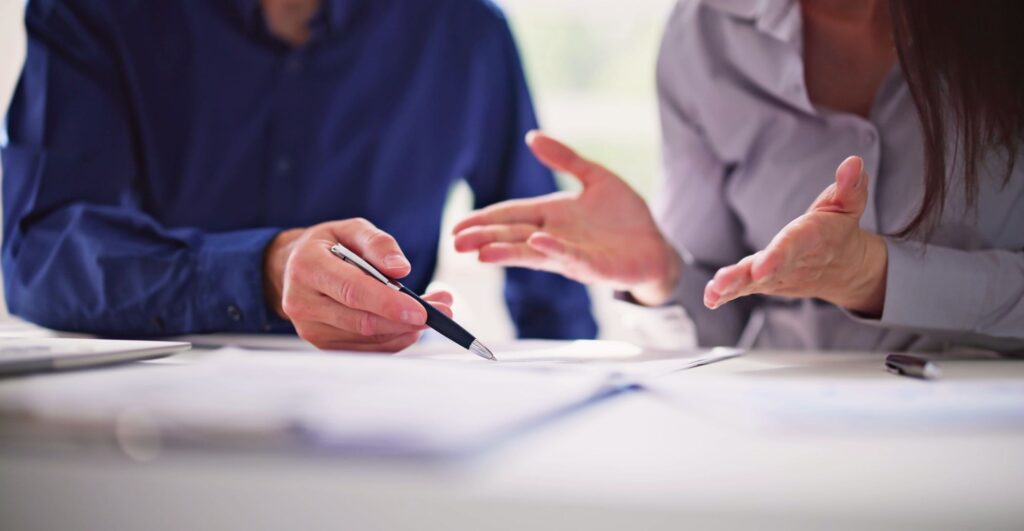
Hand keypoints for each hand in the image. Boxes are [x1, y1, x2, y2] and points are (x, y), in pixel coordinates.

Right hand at [263, 218, 453, 350]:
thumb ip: (378, 243)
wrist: (295, 268)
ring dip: (405, 330)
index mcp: (307, 268)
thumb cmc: (328, 246)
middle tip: (442, 310)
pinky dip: (393, 339)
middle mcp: (303, 303)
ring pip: (367, 339)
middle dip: (406, 320)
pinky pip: (365, 349)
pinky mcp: (322, 345)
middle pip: (362, 321)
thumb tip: (401, 269)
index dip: (389, 304)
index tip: (422, 310)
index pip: (353, 291)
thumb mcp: (351, 228)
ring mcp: (311, 329)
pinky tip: (409, 325)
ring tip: (432, 312)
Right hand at [453, 131, 681, 305]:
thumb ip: (564, 158)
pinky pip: (568, 256)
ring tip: (480, 253)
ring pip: (532, 253)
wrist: (656, 245)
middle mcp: (554, 236)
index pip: (511, 215)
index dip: (485, 219)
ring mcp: (571, 253)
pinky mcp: (592, 265)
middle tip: (456, 243)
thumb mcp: (595, 177)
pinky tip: (536, 243)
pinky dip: (551, 250)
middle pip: (513, 236)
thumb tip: (532, 136)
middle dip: (484, 238)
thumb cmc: (625, 216)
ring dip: (507, 252)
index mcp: (551, 215)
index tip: (458, 226)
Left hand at [704, 156, 887, 314]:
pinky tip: (710, 298)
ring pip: (752, 283)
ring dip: (731, 287)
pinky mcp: (764, 283)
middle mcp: (792, 262)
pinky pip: (744, 289)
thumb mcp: (848, 205)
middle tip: (724, 283)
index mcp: (811, 239)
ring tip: (712, 292)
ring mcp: (777, 276)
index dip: (778, 255)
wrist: (842, 268)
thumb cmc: (837, 229)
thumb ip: (849, 187)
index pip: (793, 246)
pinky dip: (725, 295)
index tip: (761, 266)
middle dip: (746, 276)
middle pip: (767, 270)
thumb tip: (853, 162)